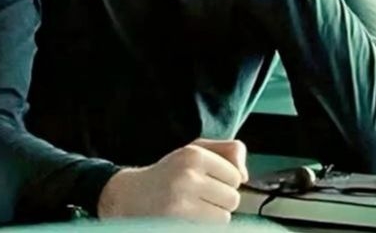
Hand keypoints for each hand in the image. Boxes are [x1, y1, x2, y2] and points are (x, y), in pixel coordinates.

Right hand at [97, 138, 248, 222]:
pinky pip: (208, 229)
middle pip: (233, 198)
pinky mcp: (175, 223)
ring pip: (223, 218)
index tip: (208, 180)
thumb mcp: (195, 151)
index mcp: (193, 155)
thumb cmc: (169, 173)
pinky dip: (202, 226)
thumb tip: (245, 175)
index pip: (236, 176)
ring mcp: (180, 203)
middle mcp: (186, 176)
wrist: (129, 195)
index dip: (226, 181)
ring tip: (194, 208)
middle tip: (201, 196)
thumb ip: (227, 152)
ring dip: (213, 217)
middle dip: (221, 200)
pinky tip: (187, 218)